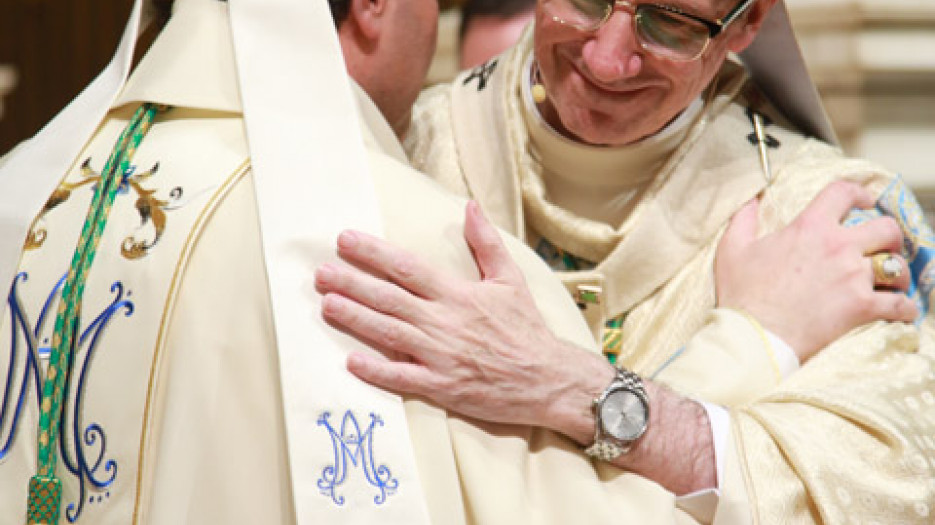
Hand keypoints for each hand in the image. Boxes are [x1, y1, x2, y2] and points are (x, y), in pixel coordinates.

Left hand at [315, 201, 609, 438]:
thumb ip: (486, 243)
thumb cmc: (527, 328)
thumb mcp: (510, 279)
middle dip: (352, 282)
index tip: (345, 240)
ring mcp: (442, 356)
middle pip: (389, 298)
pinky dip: (377, 370)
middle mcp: (446, 322)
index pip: (407, 267)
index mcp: (459, 293)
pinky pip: (403, 377)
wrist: (550, 379)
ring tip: (327, 305)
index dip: (373, 253)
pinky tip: (351, 360)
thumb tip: (470, 206)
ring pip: (390, 334)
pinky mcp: (444, 387)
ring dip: (356, 318)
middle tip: (320, 272)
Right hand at [716, 181, 916, 361]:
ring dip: (898, 273)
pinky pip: (899, 304)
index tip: (864, 201)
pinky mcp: (862, 307)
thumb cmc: (742, 294)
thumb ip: (743, 219)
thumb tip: (751, 200)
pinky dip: (904, 308)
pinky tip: (902, 310)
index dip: (859, 193)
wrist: (754, 335)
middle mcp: (838, 247)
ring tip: (893, 282)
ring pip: (897, 266)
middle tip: (883, 246)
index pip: (843, 193)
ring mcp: (853, 277)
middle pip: (885, 228)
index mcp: (809, 227)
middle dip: (889, 236)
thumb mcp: (732, 249)